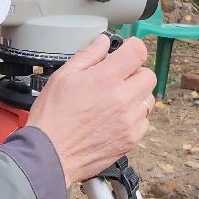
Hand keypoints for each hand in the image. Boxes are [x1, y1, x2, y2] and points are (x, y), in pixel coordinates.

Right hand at [27, 35, 156, 185]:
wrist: (50, 155)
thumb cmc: (51, 118)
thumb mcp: (62, 77)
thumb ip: (87, 56)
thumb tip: (102, 43)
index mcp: (105, 79)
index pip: (138, 52)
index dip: (132, 48)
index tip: (126, 53)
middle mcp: (122, 99)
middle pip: (149, 75)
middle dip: (135, 73)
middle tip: (117, 79)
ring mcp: (129, 121)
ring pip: (148, 99)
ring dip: (136, 96)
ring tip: (114, 101)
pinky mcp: (131, 139)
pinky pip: (144, 121)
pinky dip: (134, 118)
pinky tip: (115, 119)